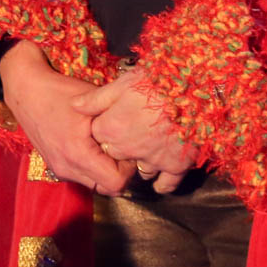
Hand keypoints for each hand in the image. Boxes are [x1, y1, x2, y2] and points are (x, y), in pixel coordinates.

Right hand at [0, 42, 134, 194]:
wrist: (26, 89)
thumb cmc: (60, 92)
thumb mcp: (92, 101)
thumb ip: (115, 121)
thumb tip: (138, 135)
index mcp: (78, 154)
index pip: (117, 183)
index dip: (128, 168)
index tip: (126, 148)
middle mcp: (67, 168)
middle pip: (107, 189)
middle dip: (119, 172)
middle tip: (119, 148)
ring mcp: (59, 169)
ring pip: (95, 185)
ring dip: (105, 171)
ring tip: (105, 145)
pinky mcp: (55, 166)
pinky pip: (82, 176)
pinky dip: (92, 168)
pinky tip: (91, 145)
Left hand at [72, 71, 196, 192]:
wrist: (192, 91)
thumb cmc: (154, 83)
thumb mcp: (121, 84)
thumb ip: (96, 99)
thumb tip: (74, 106)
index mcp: (110, 128)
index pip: (97, 136)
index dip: (105, 128)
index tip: (113, 121)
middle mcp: (127, 149)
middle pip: (116, 156)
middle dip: (121, 150)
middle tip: (131, 136)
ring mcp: (151, 159)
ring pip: (139, 170)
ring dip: (140, 164)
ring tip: (145, 155)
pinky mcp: (175, 165)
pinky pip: (165, 183)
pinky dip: (163, 184)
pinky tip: (160, 181)